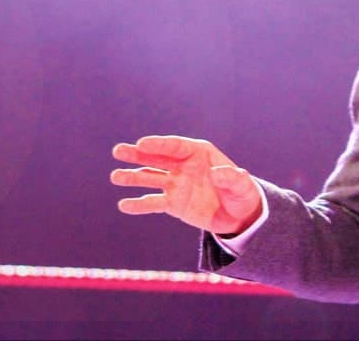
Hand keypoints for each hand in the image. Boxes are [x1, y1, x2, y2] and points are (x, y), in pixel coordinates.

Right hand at [111, 135, 264, 236]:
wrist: (239, 216)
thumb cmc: (242, 194)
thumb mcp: (242, 186)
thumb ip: (232, 178)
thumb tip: (217, 174)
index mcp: (198, 153)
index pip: (174, 146)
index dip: (157, 144)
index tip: (141, 144)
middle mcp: (182, 165)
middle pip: (156, 157)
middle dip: (137, 154)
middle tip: (118, 151)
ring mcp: (175, 184)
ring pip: (150, 177)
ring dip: (132, 177)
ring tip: (116, 177)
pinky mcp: (172, 203)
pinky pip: (153, 202)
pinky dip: (139, 204)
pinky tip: (124, 205)